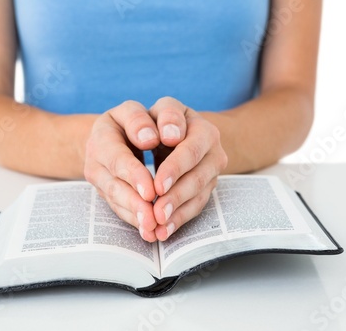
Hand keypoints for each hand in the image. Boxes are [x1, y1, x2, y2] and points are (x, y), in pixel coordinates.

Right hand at [84, 101, 159, 241]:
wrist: (114, 134)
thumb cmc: (136, 122)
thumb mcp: (138, 111)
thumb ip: (144, 120)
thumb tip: (151, 139)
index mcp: (105, 132)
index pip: (118, 156)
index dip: (134, 174)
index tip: (152, 191)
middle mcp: (96, 156)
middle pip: (114, 184)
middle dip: (135, 202)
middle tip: (153, 218)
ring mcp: (98, 177)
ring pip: (116, 199)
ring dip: (135, 215)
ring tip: (152, 229)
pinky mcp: (106, 192)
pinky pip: (119, 208)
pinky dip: (135, 220)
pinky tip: (149, 231)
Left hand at [149, 97, 227, 240]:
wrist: (156, 132)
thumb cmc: (140, 125)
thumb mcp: (134, 114)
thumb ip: (139, 121)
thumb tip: (157, 138)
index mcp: (191, 121)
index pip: (187, 146)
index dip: (174, 167)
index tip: (158, 186)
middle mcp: (209, 141)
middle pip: (197, 174)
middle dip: (176, 195)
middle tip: (157, 212)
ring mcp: (211, 164)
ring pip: (198, 192)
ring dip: (178, 210)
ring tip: (159, 225)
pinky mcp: (206, 183)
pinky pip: (195, 204)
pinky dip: (178, 219)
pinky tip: (164, 230)